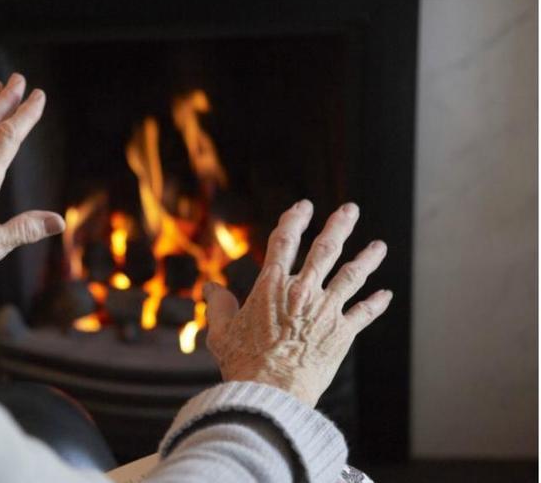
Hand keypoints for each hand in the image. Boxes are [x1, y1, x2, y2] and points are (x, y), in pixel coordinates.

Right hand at [203, 200, 391, 406]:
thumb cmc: (243, 363)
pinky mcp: (342, 333)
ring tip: (379, 246)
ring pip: (352, 275)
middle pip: (325, 249)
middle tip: (350, 210)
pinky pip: (364, 312)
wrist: (273, 391)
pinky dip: (376, 303)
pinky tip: (386, 294)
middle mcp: (303, 291)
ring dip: (367, 258)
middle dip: (339, 226)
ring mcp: (326, 310)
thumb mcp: (221, 332)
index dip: (294, 219)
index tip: (303, 207)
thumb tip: (211, 288)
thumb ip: (218, 306)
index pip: (285, 241)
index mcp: (272, 285)